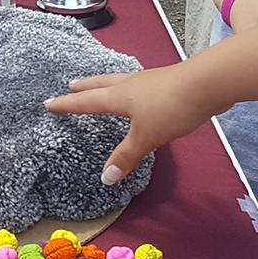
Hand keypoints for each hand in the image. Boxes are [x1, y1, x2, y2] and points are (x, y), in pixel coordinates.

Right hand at [45, 63, 214, 183]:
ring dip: (107, 83)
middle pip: (102, 84)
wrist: (207, 84)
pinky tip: (139, 92)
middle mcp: (131, 85)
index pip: (87, 102)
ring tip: (101, 84)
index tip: (50, 102)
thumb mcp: (146, 137)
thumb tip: (105, 178)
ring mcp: (150, 81)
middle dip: (86, 86)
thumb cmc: (171, 107)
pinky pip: (140, 84)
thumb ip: (127, 156)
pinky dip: (131, 87)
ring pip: (121, 80)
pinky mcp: (167, 82)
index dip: (68, 104)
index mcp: (120, 96)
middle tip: (72, 83)